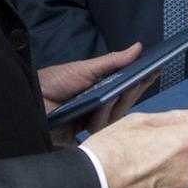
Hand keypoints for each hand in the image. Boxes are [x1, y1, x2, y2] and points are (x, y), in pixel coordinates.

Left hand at [40, 43, 155, 145]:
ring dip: (110, 107)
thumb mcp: (86, 69)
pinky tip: (90, 117)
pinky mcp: (84, 140)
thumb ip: (113, 62)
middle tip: (135, 81)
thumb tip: (138, 48)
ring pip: (115, 119)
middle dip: (130, 92)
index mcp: (103, 92)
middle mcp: (100, 109)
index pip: (129, 89)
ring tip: (101, 99)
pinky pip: (100, 134)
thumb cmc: (55, 82)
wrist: (31, 99)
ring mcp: (93, 124)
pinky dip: (98, 122)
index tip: (156, 69)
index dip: (143, 81)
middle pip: (125, 104)